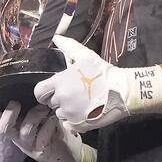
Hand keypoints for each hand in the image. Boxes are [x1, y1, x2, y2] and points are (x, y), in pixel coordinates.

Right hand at [10, 107, 94, 161]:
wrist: (70, 157)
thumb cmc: (55, 134)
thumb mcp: (43, 119)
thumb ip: (35, 108)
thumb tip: (35, 90)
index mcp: (17, 129)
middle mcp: (19, 139)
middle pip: (4, 128)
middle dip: (10, 113)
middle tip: (17, 102)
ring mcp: (29, 146)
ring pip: (25, 129)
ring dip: (36, 115)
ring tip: (46, 109)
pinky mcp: (41, 151)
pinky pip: (42, 135)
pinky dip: (49, 124)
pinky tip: (55, 120)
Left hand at [32, 36, 161, 131]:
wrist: (121, 90)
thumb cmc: (102, 72)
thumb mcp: (85, 56)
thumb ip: (68, 47)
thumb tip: (56, 37)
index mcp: (59, 82)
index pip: (39, 91)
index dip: (44, 92)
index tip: (52, 91)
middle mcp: (61, 99)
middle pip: (51, 103)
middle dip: (59, 100)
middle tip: (73, 95)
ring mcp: (69, 113)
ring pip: (60, 114)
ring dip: (67, 110)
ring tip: (81, 103)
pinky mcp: (78, 124)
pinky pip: (69, 124)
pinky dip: (74, 120)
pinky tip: (84, 112)